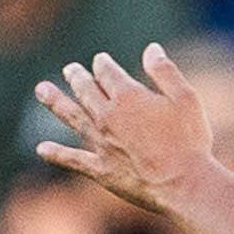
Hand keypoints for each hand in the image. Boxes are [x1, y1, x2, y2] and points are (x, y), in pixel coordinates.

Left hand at [35, 46, 219, 215]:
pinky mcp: (100, 169)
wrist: (184, 185)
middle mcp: (108, 116)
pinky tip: (42, 149)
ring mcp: (101, 143)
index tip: (100, 61)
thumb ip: (165, 71)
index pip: (107, 72)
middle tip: (70, 70)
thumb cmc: (191, 142)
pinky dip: (56, 154)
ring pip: (72, 117)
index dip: (102, 64)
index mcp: (128, 96)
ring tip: (42, 90)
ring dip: (55, 102)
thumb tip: (151, 48)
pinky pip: (73, 159)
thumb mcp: (186, 99)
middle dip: (77, 77)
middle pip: (86, 90)